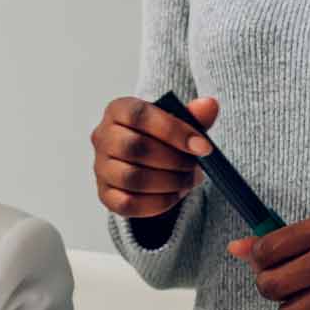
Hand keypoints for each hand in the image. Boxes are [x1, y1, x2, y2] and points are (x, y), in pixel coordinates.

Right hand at [90, 94, 215, 218]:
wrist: (148, 164)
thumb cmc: (162, 138)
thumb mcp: (179, 122)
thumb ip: (194, 115)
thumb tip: (209, 105)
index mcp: (118, 110)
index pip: (139, 115)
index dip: (174, 131)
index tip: (203, 147)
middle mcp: (102, 137)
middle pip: (134, 148)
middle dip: (173, 160)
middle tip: (194, 166)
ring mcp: (101, 167)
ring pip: (132, 178)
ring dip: (168, 182)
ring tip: (187, 180)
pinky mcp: (105, 194)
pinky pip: (128, 203)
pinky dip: (158, 202)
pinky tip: (175, 195)